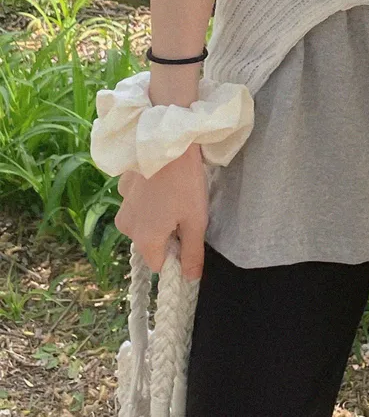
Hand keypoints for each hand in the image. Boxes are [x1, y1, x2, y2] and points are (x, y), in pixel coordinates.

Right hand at [115, 142, 207, 280]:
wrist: (167, 140)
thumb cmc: (185, 182)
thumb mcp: (196, 220)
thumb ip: (193, 253)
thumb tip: (190, 280)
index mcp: (144, 239)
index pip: (159, 264)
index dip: (176, 255)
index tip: (189, 236)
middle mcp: (126, 226)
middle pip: (150, 242)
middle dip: (167, 233)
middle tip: (184, 210)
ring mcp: (122, 204)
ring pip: (143, 221)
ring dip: (157, 215)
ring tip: (174, 193)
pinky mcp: (122, 185)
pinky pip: (137, 201)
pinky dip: (149, 197)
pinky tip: (161, 180)